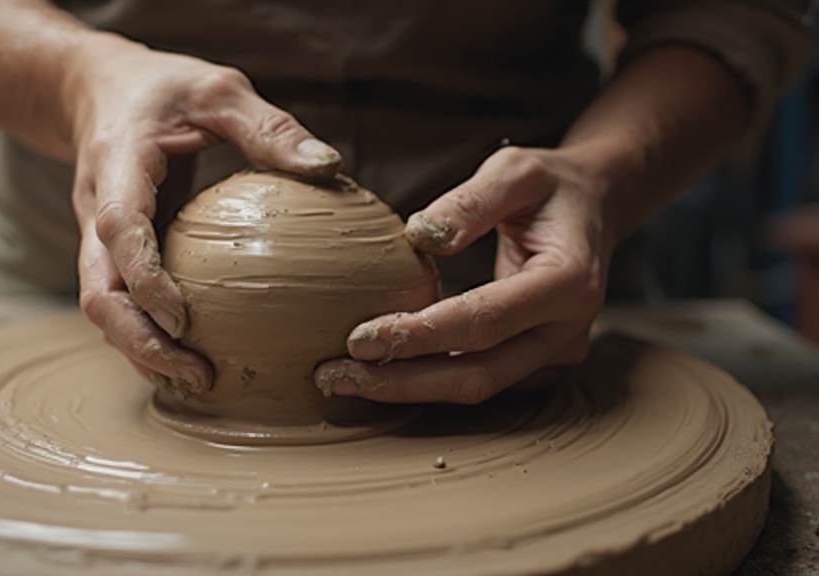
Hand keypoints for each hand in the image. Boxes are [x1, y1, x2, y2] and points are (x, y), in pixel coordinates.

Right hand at [67, 34, 341, 394]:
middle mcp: (96, 208)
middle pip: (97, 292)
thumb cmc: (163, 88)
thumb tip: (330, 168)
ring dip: (141, 351)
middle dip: (139, 342)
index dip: (145, 280)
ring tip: (200, 381)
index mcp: (118, 164)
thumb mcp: (219, 91)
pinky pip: (120, 303)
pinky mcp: (110, 253)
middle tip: (198, 374)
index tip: (184, 321)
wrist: (95, 89)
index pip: (120, 229)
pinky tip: (187, 360)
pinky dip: (145, 338)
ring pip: (102, 307)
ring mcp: (96, 236)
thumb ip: (270, 128)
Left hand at [315, 145, 613, 403]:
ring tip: (345, 379)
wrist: (594, 207)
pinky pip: (480, 380)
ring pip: (477, 388)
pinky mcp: (536, 362)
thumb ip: (470, 201)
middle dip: (401, 381)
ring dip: (409, 389)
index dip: (419, 334)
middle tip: (335, 375)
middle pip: (477, 374)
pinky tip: (382, 372)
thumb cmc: (550, 185)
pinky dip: (429, 382)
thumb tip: (420, 236)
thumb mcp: (515, 170)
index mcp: (569, 282)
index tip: (357, 338)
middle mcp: (568, 330)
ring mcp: (555, 353)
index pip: (483, 322)